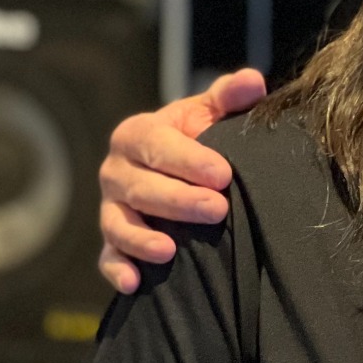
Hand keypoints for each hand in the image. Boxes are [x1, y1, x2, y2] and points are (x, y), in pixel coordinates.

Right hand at [98, 68, 268, 292]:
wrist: (182, 172)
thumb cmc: (199, 140)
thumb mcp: (212, 114)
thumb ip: (231, 97)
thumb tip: (255, 80)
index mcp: (137, 134)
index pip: (157, 145)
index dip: (188, 160)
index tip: (223, 174)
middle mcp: (116, 171)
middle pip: (140, 187)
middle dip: (177, 200)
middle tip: (217, 210)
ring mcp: (111, 207)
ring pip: (119, 224)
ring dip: (141, 239)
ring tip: (169, 250)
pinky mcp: (112, 241)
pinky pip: (108, 257)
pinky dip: (117, 270)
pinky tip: (135, 283)